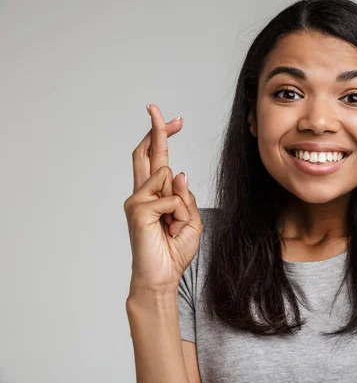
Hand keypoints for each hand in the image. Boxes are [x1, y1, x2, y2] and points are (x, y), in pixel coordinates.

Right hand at [123, 104, 201, 293]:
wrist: (162, 277)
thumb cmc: (174, 251)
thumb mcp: (191, 221)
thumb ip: (186, 198)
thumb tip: (179, 173)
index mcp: (154, 195)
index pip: (156, 160)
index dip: (162, 137)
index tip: (174, 120)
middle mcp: (142, 194)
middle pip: (146, 153)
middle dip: (155, 129)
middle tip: (155, 107)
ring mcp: (137, 201)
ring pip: (168, 178)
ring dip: (182, 205)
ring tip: (174, 227)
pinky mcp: (137, 210)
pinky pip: (171, 200)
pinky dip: (179, 215)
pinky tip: (169, 231)